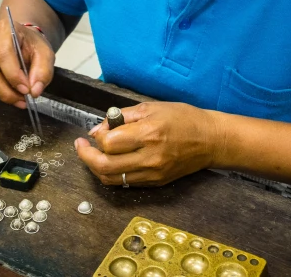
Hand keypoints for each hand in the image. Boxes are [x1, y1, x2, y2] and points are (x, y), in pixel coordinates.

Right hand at [0, 18, 54, 107]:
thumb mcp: (45, 55)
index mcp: (6, 30)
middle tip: (19, 101)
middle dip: (3, 89)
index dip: (14, 76)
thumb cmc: (30, 47)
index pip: (4, 54)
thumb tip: (34, 90)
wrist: (21, 39)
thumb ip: (43, 71)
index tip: (26, 91)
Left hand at [74, 102, 221, 186]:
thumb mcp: (151, 107)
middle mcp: (149, 157)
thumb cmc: (183, 118)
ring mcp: (152, 173)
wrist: (210, 140)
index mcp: (148, 134)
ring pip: (111, 179)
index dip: (96, 137)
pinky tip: (110, 162)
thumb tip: (99, 129)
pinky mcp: (156, 182)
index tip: (95, 130)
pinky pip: (125, 183)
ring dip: (96, 167)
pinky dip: (112, 174)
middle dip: (86, 156)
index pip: (109, 142)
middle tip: (80, 146)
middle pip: (105, 166)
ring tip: (91, 155)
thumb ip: (122, 117)